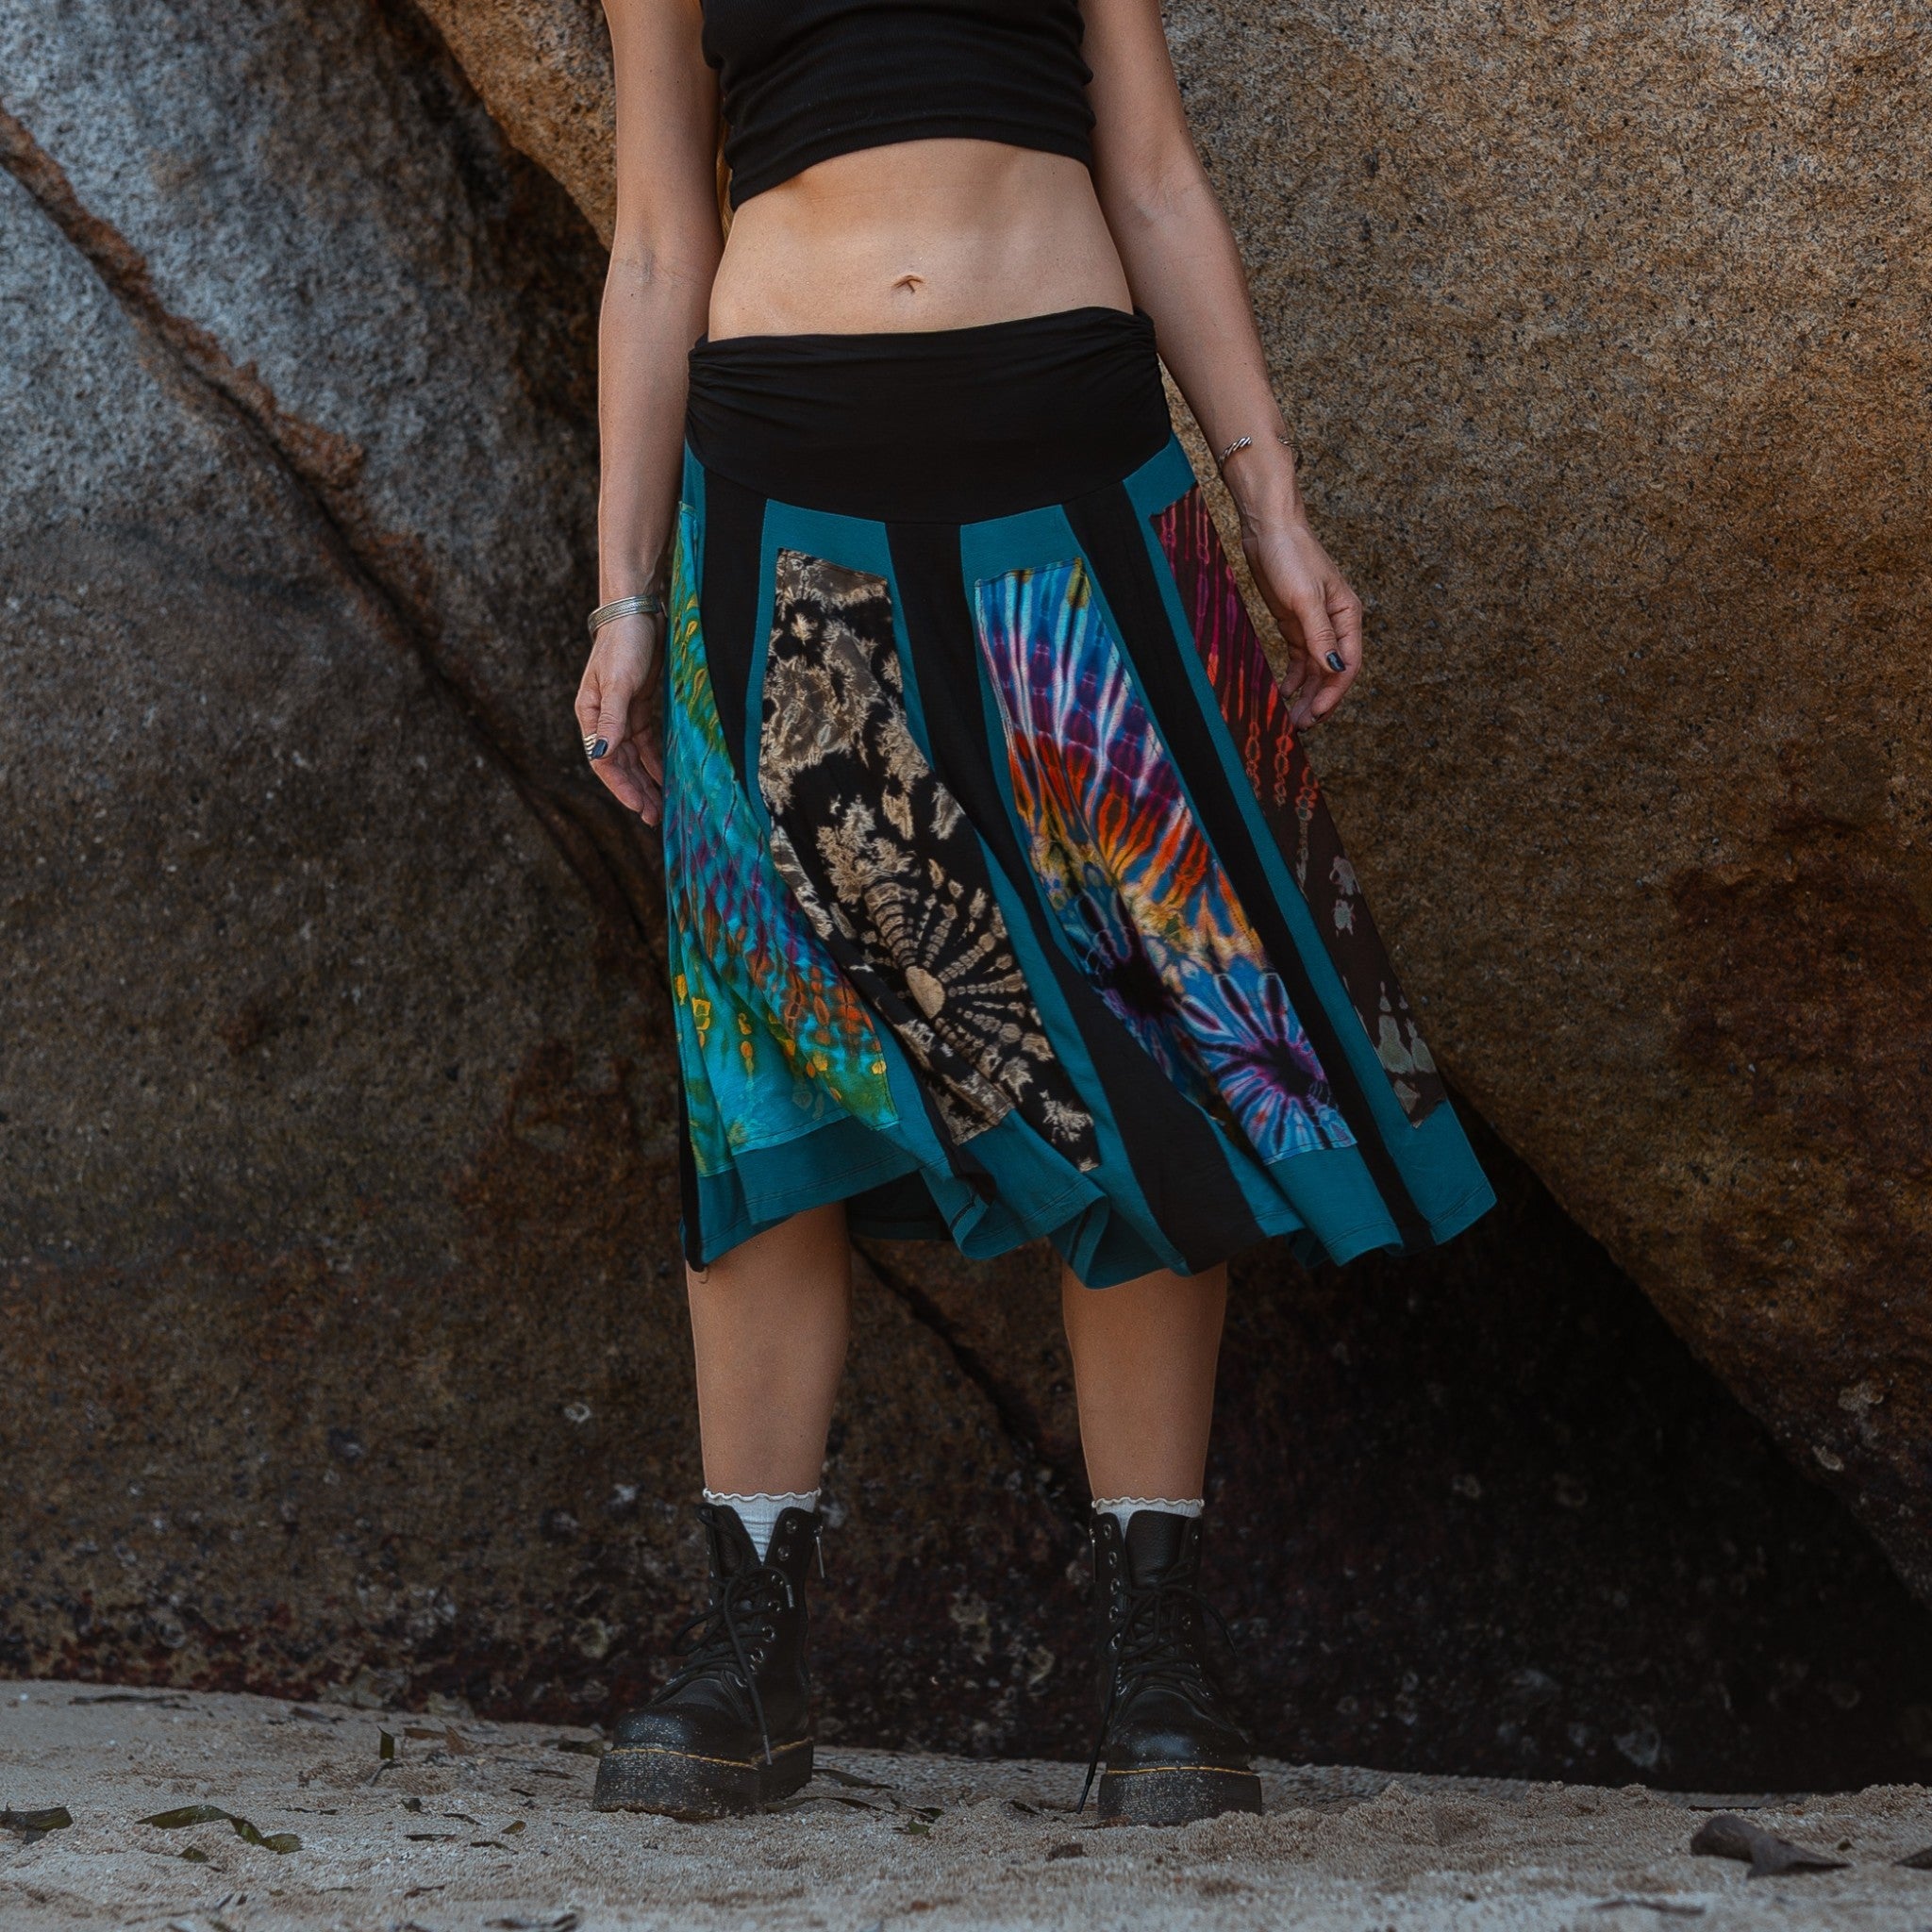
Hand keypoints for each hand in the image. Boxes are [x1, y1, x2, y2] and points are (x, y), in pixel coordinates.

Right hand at [574, 612, 664, 824]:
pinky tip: (667, 778)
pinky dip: (655, 761)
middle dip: (636, 791)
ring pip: (634, 758)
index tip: (640, 806)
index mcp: (589, 714)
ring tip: (662, 806)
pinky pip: (646, 743)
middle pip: (619, 764)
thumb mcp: (617, 682)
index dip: (621, 786)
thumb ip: (611, 719)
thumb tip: (600, 754)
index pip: (603, 760)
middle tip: (655, 817)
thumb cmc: (623, 643)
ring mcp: (621, 714)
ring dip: (646, 781)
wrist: (637, 613)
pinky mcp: (639, 708)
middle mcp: (603, 719)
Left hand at [1243, 514, 1363, 730]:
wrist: (1268, 530)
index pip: (1347, 665)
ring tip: (1293, 719)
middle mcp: (1336, 624)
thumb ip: (1320, 634)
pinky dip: (1294, 677)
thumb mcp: (1305, 598)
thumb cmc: (1291, 557)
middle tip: (1301, 727)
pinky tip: (1284, 693)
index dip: (1333, 693)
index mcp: (1348, 617)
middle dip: (1319, 700)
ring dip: (1306, 694)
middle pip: (1332, 672)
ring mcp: (1315, 624)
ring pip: (1315, 669)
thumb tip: (1335, 669)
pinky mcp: (1295, 622)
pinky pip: (1300, 658)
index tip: (1316, 715)